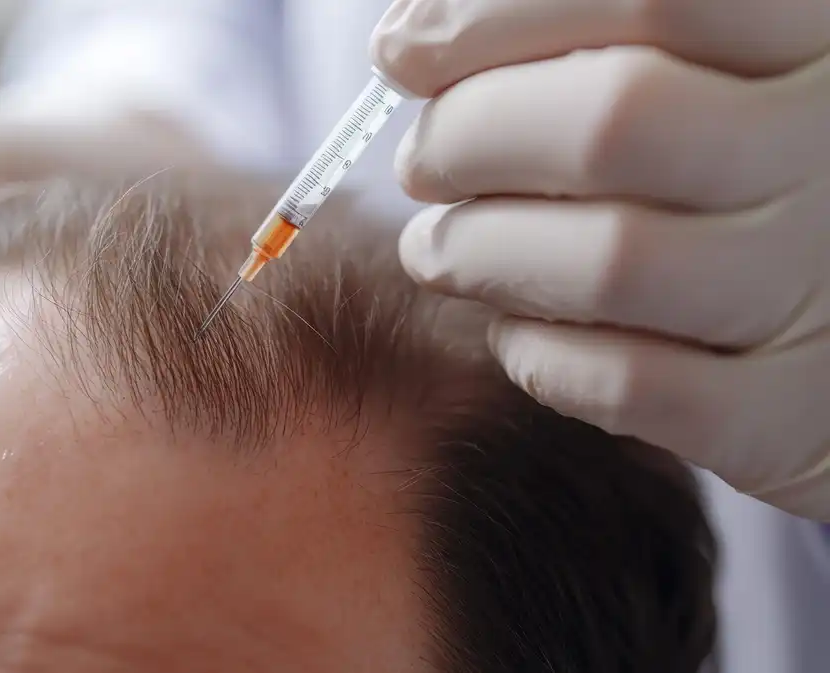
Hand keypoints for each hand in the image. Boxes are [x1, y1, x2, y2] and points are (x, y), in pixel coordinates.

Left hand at [371, 0, 829, 519]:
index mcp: (809, 37)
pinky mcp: (784, 410)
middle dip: (466, 138)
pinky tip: (515, 327)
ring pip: (609, 263)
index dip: (492, 18)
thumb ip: (583, 36)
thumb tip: (413, 34)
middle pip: (612, 122)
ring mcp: (815, 285)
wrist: (825, 306)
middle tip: (421, 162)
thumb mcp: (690, 67)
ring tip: (438, 250)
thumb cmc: (722, 162)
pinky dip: (538, 355)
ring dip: (477, 254)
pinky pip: (627, 385)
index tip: (404, 47)